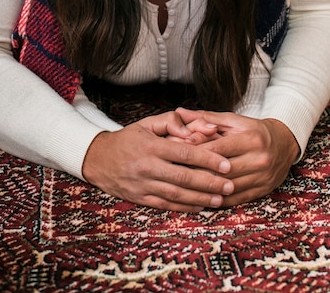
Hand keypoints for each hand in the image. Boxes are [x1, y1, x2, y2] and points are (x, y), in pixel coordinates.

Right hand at [82, 110, 232, 211]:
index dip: (207, 159)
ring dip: (201, 198)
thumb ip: (172, 122)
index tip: (226, 164)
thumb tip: (193, 128)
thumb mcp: (147, 123)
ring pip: (177, 194)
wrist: (98, 159)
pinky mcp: (140, 198)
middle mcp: (147, 166)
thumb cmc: (129, 138)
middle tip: (230, 184)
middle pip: (184, 177)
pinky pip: (166, 205)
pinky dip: (185, 207)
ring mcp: (143, 184)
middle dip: (210, 182)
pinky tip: (201, 206)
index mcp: (151, 146)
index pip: (184, 153)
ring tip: (221, 198)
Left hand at [175, 108, 299, 206]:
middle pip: (222, 170)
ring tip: (184, 186)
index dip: (196, 152)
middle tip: (175, 173)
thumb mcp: (233, 120)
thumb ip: (205, 118)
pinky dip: (217, 199)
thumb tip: (179, 112)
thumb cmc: (253, 130)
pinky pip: (235, 199)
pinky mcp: (262, 191)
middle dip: (197, 172)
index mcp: (252, 139)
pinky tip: (201, 197)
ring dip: (205, 189)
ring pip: (227, 187)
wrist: (284, 144)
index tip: (176, 154)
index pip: (218, 149)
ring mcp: (262, 177)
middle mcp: (259, 159)